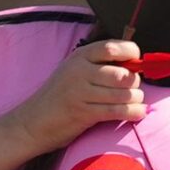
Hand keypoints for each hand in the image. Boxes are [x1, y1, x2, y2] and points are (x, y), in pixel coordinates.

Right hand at [5, 39, 148, 151]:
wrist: (33, 122)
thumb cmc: (59, 97)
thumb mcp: (75, 71)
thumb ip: (99, 65)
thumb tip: (134, 64)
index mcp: (79, 56)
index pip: (111, 47)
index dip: (130, 53)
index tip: (136, 61)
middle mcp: (80, 71)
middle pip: (122, 73)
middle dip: (135, 83)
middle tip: (134, 90)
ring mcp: (80, 91)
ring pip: (123, 93)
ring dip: (136, 100)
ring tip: (135, 103)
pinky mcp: (83, 112)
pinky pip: (117, 110)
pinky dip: (133, 112)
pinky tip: (137, 113)